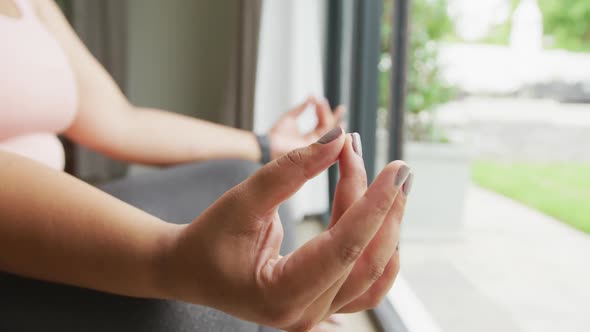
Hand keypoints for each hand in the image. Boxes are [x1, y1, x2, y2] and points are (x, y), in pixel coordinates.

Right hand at [161, 128, 411, 330]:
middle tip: (396, 166)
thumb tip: (338, 140)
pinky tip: (381, 214)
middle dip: (384, 208)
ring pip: (374, 271)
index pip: (343, 247)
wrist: (190, 270)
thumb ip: (290, 170)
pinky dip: (379, 247)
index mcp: (280, 295)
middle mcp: (304, 314)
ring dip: (387, 226)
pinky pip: (367, 282)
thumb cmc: (208, 238)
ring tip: (390, 184)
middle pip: (365, 258)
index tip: (396, 169)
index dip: (374, 204)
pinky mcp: (322, 303)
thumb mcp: (243, 200)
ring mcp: (316, 315)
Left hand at [268, 96, 345, 159]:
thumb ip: (302, 108)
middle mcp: (313, 144)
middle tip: (342, 108)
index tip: (323, 101)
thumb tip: (312, 96)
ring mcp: (314, 148)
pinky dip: (331, 129)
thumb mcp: (290, 118)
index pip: (322, 125)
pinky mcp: (313, 150)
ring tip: (337, 109)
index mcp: (308, 138)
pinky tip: (337, 122)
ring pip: (328, 133)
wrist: (268, 146)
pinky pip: (326, 139)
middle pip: (329, 130)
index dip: (324, 113)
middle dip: (335, 119)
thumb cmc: (276, 134)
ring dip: (331, 119)